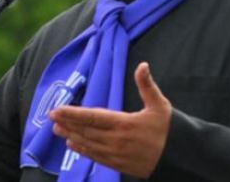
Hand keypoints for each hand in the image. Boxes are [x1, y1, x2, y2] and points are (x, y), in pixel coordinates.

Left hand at [50, 62, 171, 178]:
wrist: (178, 157)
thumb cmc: (168, 128)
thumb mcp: (160, 104)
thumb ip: (147, 85)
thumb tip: (143, 65)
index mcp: (125, 124)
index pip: (93, 117)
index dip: (73, 114)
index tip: (58, 110)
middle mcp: (117, 140)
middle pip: (86, 131)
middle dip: (68, 124)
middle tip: (51, 117)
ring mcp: (116, 154)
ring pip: (88, 144)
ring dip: (71, 136)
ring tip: (57, 129)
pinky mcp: (118, 164)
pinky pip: (96, 157)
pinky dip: (82, 150)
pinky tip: (73, 144)